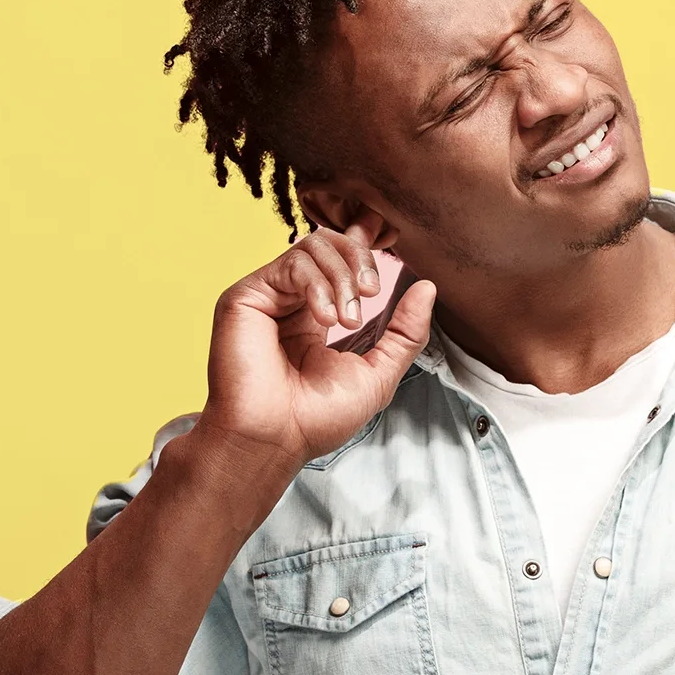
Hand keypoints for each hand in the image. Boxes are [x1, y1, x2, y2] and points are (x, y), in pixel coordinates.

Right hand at [201, 219, 437, 466]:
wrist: (276, 438)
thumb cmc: (318, 417)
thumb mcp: (378, 373)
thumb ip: (405, 333)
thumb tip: (427, 288)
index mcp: (319, 314)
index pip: (342, 259)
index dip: (365, 242)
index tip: (390, 236)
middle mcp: (292, 300)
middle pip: (331, 243)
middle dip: (361, 261)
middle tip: (371, 293)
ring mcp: (269, 295)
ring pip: (314, 246)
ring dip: (342, 277)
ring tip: (346, 320)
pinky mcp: (247, 295)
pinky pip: (293, 263)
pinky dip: (318, 286)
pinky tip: (325, 320)